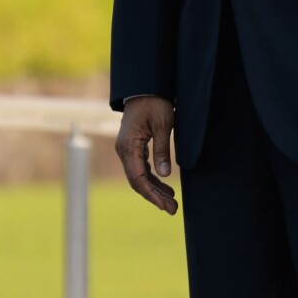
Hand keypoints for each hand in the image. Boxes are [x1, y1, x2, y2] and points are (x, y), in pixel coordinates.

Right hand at [115, 96, 177, 215]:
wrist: (145, 87)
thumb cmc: (154, 103)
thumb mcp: (163, 125)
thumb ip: (162, 150)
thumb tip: (165, 175)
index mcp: (128, 146)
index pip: (137, 178)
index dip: (151, 194)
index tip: (165, 205)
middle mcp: (124, 150)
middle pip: (137, 181)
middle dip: (154, 197)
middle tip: (173, 210)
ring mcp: (127, 149)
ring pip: (139, 176)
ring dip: (154, 190)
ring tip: (172, 202)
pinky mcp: (133, 147)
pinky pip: (140, 168)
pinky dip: (152, 179)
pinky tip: (165, 187)